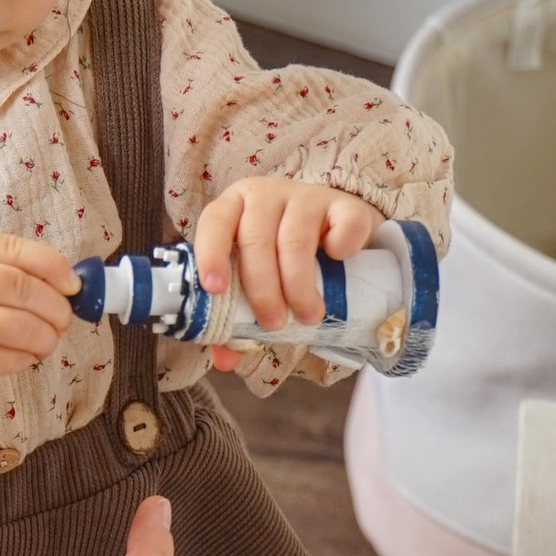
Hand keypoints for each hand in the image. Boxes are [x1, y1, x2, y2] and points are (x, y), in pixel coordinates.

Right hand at [0, 231, 75, 440]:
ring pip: (21, 326)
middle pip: (21, 287)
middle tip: (64, 319)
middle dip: (54, 305)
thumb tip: (60, 281)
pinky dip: (26, 358)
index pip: (11, 250)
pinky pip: (9, 357)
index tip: (72, 284)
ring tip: (48, 341)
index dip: (51, 266)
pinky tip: (23, 357)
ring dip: (46, 337)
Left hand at [194, 178, 378, 332]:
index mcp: (234, 208)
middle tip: (273, 323)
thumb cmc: (284, 260)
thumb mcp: (256, 281)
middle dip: (262, 288)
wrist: (337, 232)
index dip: (211, 255)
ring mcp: (306, 196)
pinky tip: (339, 263)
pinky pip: (343, 225)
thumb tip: (226, 359)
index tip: (215, 289)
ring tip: (307, 316)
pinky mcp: (344, 204)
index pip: (214, 222)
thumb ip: (235, 316)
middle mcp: (266, 196)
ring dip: (299, 285)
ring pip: (295, 239)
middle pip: (256, 239)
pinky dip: (341, 249)